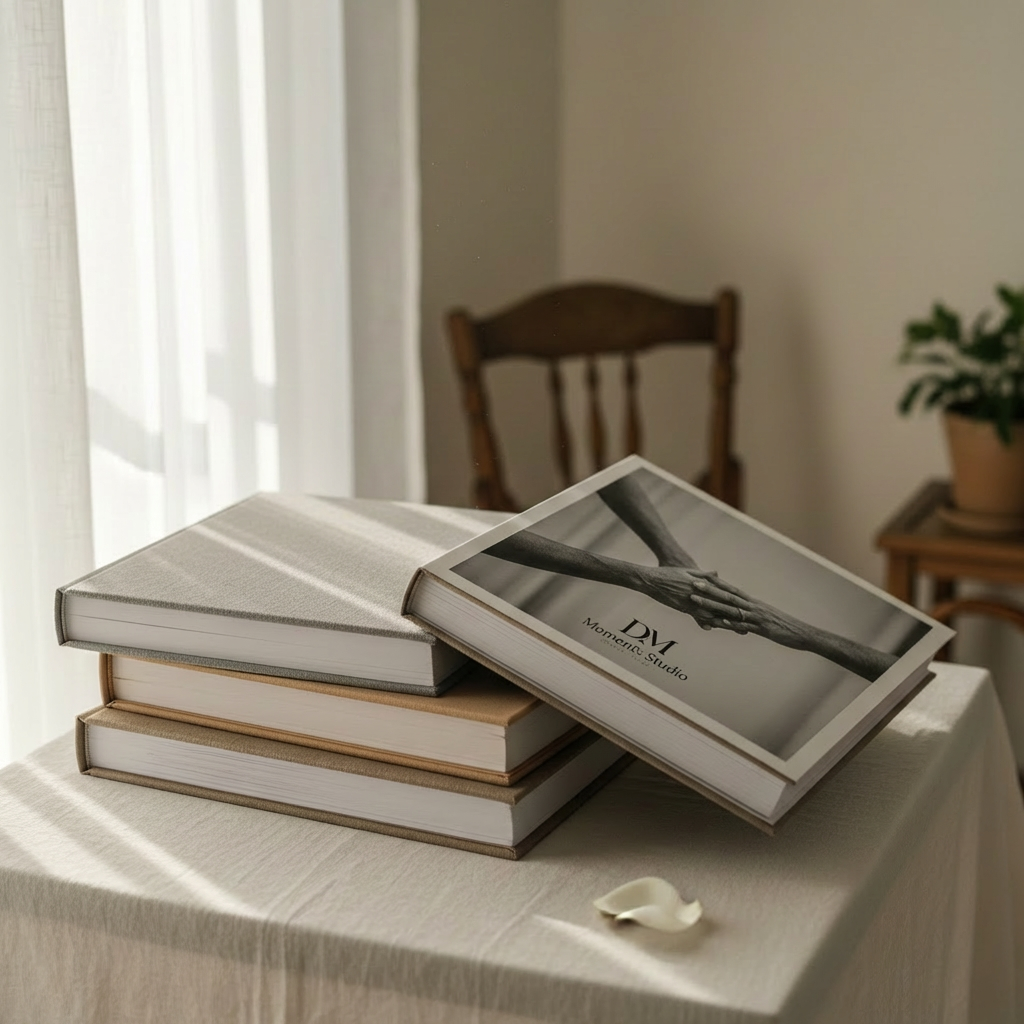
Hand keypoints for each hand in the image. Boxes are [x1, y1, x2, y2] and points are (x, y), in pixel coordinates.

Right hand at [634, 567, 751, 630]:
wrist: (652, 579)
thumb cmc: (669, 573)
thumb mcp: (688, 571)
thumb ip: (704, 574)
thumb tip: (717, 573)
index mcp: (703, 584)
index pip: (723, 594)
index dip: (735, 601)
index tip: (746, 607)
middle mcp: (699, 593)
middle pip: (721, 605)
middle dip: (735, 616)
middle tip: (747, 624)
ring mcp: (691, 600)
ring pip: (711, 612)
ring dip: (724, 621)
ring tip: (736, 629)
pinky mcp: (682, 606)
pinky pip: (695, 614)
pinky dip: (705, 620)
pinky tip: (712, 627)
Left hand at [686, 577, 813, 644]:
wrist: (802, 633)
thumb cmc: (783, 626)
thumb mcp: (764, 619)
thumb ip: (751, 615)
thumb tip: (739, 614)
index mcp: (753, 603)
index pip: (732, 590)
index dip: (716, 583)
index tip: (702, 577)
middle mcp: (753, 606)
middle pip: (727, 596)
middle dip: (709, 590)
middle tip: (692, 583)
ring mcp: (756, 617)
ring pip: (730, 609)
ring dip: (711, 605)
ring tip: (696, 600)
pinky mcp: (760, 629)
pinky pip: (742, 625)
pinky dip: (729, 623)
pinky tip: (716, 621)